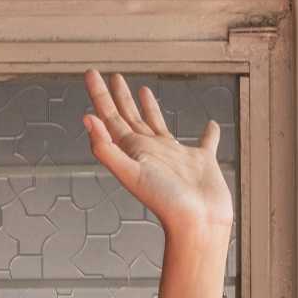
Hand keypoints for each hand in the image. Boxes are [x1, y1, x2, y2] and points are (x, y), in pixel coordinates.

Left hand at [84, 70, 233, 241]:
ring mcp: (176, 156)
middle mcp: (151, 152)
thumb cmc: (165, 202)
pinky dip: (208, 133)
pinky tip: (210, 125)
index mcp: (133, 151)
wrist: (197, 224)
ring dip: (150, 107)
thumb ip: (107, 149)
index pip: (110, 118)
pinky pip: (205, 142)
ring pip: (159, 125)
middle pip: (130, 118)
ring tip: (143, 90)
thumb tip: (87, 120)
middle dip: (118, 96)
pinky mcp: (202, 161)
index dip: (99, 96)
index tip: (91, 73)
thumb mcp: (131, 173)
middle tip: (112, 76)